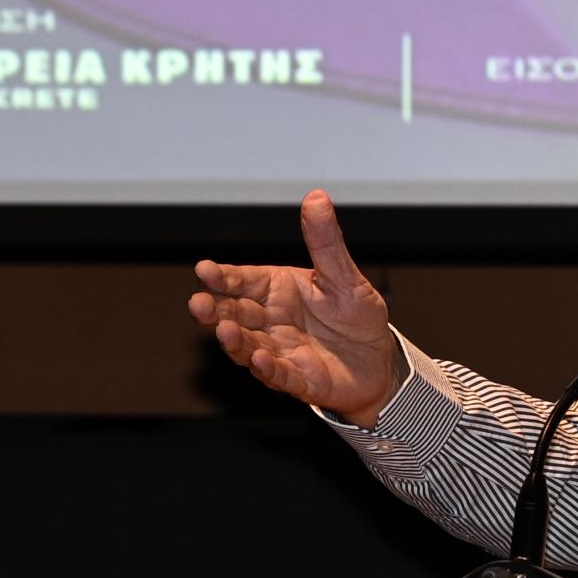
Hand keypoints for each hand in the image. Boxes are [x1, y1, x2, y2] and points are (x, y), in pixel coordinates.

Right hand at [188, 189, 404, 423]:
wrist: (380, 362)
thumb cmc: (358, 317)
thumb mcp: (345, 276)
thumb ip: (326, 242)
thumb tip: (317, 197)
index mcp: (278, 290)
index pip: (243, 281)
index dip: (223, 277)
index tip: (204, 269)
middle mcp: (272, 321)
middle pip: (235, 314)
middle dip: (214, 310)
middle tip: (197, 304)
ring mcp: (281, 352)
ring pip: (249, 346)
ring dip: (234, 341)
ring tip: (224, 330)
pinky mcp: (299, 380)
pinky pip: (280, 375)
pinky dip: (268, 370)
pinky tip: (260, 361)